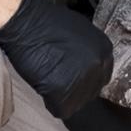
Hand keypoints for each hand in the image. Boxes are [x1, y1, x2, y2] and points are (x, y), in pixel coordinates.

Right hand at [0, 0, 113, 118]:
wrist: (26, 22)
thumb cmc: (48, 23)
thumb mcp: (81, 32)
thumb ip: (90, 51)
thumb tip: (88, 66)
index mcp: (104, 50)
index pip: (102, 77)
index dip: (85, 79)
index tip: (71, 77)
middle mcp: (98, 64)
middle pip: (91, 92)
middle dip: (76, 89)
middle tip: (58, 80)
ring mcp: (83, 77)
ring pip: (77, 103)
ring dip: (63, 96)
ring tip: (49, 80)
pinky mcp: (64, 89)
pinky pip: (61, 108)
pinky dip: (51, 103)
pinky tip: (44, 87)